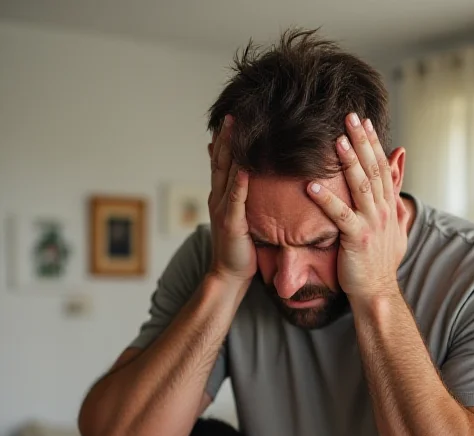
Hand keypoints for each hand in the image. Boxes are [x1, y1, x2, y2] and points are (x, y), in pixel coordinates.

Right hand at [208, 115, 256, 283]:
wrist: (229, 275)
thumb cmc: (239, 248)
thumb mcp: (239, 217)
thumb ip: (240, 197)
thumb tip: (247, 177)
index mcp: (220, 196)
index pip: (220, 161)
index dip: (224, 139)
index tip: (232, 117)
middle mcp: (217, 199)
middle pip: (220, 161)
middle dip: (226, 137)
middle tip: (232, 113)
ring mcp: (222, 210)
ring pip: (226, 174)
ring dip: (231, 151)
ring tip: (236, 128)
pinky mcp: (231, 224)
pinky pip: (236, 199)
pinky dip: (240, 182)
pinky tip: (245, 166)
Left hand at [307, 113, 409, 300]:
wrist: (377, 292)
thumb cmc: (380, 262)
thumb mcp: (395, 225)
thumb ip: (395, 193)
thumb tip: (400, 162)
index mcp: (388, 206)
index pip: (382, 167)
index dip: (373, 143)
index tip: (363, 121)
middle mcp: (383, 211)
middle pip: (373, 169)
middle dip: (362, 142)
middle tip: (350, 117)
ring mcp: (372, 224)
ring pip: (361, 186)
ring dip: (348, 162)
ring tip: (336, 141)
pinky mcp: (357, 239)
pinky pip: (340, 215)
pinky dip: (326, 199)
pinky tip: (311, 185)